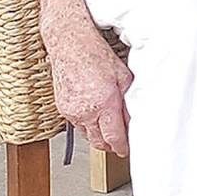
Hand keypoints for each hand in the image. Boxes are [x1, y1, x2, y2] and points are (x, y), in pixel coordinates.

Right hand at [44, 21, 132, 156]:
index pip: (113, 136)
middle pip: (99, 141)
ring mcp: (72, 112)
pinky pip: (77, 125)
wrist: (71, 46)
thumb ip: (129, 100)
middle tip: (120, 142)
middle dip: (110, 144)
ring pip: (88, 134)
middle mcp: (86, 111)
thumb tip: (133, 118)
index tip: (126, 149)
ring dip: (98, 135)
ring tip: (110, 128)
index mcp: (104, 103)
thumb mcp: (124, 76)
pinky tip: (95, 116)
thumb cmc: (96, 55)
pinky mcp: (63, 109)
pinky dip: (88, 125)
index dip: (121, 146)